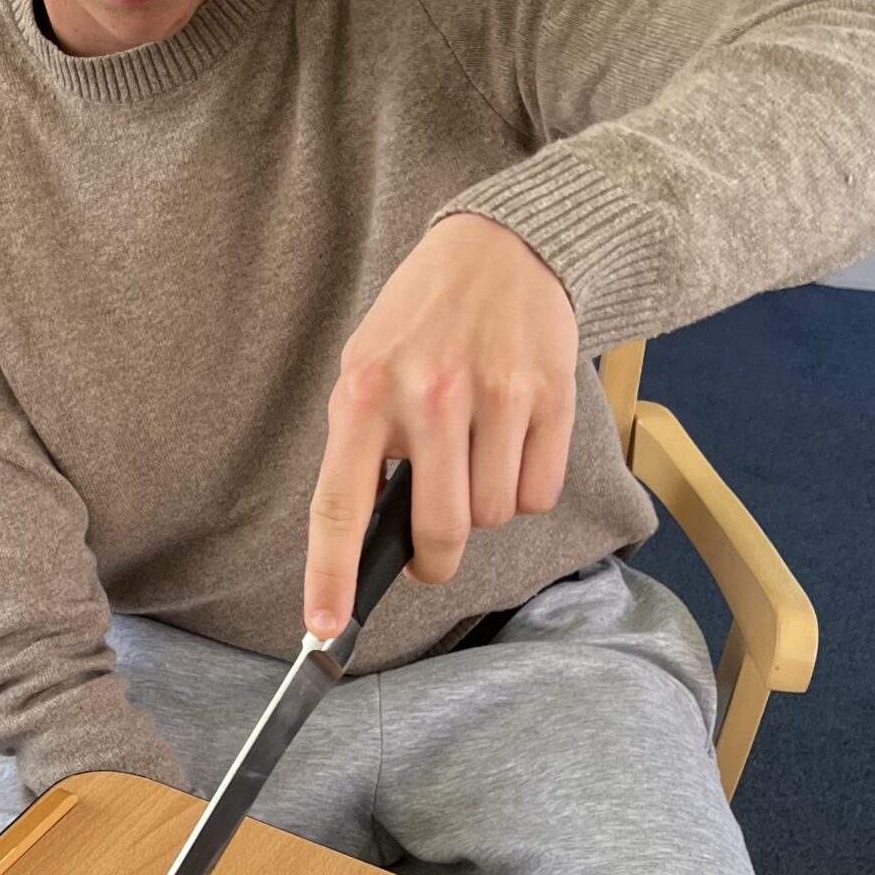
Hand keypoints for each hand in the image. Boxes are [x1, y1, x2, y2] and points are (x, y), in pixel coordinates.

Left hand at [304, 214, 578, 634]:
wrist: (500, 247)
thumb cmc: (422, 319)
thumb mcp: (366, 367)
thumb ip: (364, 447)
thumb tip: (369, 539)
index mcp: (364, 394)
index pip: (340, 504)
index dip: (331, 574)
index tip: (324, 627)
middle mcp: (429, 396)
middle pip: (441, 531)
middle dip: (435, 557)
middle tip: (431, 549)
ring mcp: (495, 395)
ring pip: (495, 517)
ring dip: (484, 509)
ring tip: (474, 455)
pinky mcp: (550, 395)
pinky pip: (539, 493)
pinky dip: (526, 487)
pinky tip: (511, 442)